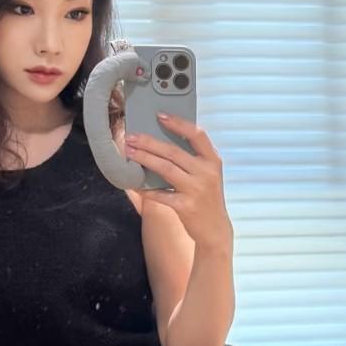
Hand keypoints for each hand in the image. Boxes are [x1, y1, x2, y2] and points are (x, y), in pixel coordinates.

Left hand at [124, 114, 232, 250]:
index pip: (197, 135)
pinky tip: (134, 183)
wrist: (215, 229)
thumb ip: (192, 158)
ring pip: (165, 169)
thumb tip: (162, 141)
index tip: (160, 115)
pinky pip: (161, 194)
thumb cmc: (207, 197)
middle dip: (149, 142)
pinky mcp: (186, 206)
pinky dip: (146, 188)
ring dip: (145, 159)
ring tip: (129, 152)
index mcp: (212, 160)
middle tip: (132, 136)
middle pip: (174, 151)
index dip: (178, 123)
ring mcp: (197, 190)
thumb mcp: (208, 174)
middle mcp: (206, 173)